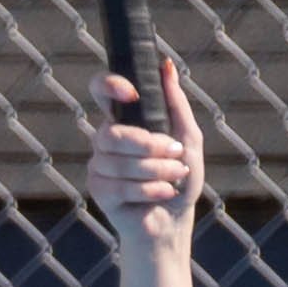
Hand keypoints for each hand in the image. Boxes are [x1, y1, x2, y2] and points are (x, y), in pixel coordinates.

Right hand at [84, 57, 202, 243]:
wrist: (175, 220)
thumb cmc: (180, 178)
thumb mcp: (188, 137)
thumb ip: (176, 103)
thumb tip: (166, 66)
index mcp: (124, 120)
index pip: (100, 90)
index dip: (109, 86)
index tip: (132, 93)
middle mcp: (106, 139)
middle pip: (111, 133)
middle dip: (149, 145)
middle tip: (175, 153)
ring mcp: (99, 165)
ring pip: (120, 162)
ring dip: (157, 170)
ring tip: (175, 178)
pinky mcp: (99, 191)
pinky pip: (120, 186)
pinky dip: (150, 191)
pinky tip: (163, 194)